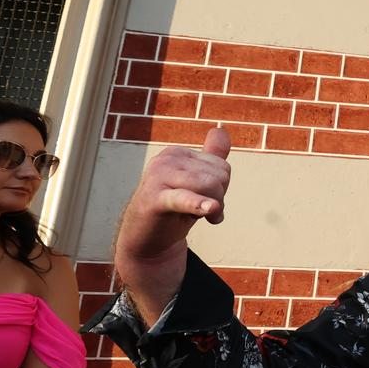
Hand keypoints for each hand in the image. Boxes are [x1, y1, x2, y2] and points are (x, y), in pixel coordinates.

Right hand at [114, 129, 231, 319]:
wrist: (146, 238)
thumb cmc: (173, 209)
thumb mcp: (195, 183)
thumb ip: (210, 157)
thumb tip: (220, 129)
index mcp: (177, 154)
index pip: (222, 168)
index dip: (221, 190)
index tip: (205, 201)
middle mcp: (166, 160)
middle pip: (219, 177)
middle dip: (218, 199)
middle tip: (202, 212)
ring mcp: (158, 177)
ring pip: (209, 186)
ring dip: (212, 210)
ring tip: (201, 218)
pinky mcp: (154, 199)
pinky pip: (183, 198)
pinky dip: (197, 204)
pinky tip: (209, 210)